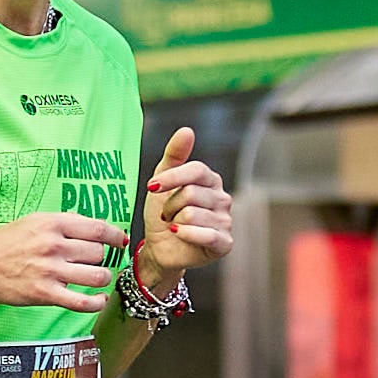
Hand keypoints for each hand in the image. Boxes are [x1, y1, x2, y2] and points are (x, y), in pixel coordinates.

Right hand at [0, 212, 126, 312]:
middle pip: (99, 252)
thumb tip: (89, 226)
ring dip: (102, 278)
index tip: (120, 241)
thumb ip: (62, 223)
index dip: (115, 236)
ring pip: (98, 275)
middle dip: (101, 258)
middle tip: (94, 262)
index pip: (98, 228)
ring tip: (95, 278)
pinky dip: (97, 302)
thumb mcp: (31, 222)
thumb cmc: (2, 245)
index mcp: (52, 224)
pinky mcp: (45, 294)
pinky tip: (98, 299)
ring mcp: (50, 271)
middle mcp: (53, 245)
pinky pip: (83, 302)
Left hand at [139, 124, 234, 279]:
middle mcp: (223, 198)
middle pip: (191, 193)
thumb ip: (174, 155)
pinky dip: (186, 234)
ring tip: (174, 225)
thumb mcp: (162, 182)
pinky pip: (206, 234)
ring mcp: (226, 220)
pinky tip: (179, 234)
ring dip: (174, 221)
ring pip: (193, 214)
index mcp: (210, 180)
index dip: (170, 178)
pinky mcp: (224, 243)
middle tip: (167, 214)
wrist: (158, 247)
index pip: (195, 170)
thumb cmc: (162, 213)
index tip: (151, 187)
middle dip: (169, 206)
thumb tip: (187, 130)